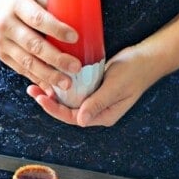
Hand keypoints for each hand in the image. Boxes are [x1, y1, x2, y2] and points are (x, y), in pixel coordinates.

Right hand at [0, 0, 81, 90]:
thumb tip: (80, 26)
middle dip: (56, 58)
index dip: (56, 29)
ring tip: (66, 83)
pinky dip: (38, 79)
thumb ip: (50, 12)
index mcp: (17, 5)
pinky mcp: (2, 56)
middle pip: (33, 44)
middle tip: (76, 67)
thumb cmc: (16, 1)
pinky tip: (51, 88)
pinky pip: (22, 70)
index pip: (37, 18)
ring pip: (27, 62)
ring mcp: (2, 43)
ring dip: (48, 75)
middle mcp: (7, 25)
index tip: (75, 37)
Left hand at [27, 46, 152, 126]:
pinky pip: (72, 89)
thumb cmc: (134, 73)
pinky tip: (49, 78)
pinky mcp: (91, 87)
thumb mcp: (116, 88)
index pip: (73, 118)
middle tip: (32, 91)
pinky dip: (60, 85)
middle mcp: (95, 110)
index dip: (55, 110)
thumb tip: (81, 121)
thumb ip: (98, 103)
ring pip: (67, 100)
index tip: (42, 99)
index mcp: (102, 116)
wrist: (145, 58)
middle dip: (48, 102)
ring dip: (51, 93)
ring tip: (35, 85)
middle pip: (66, 110)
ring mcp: (93, 98)